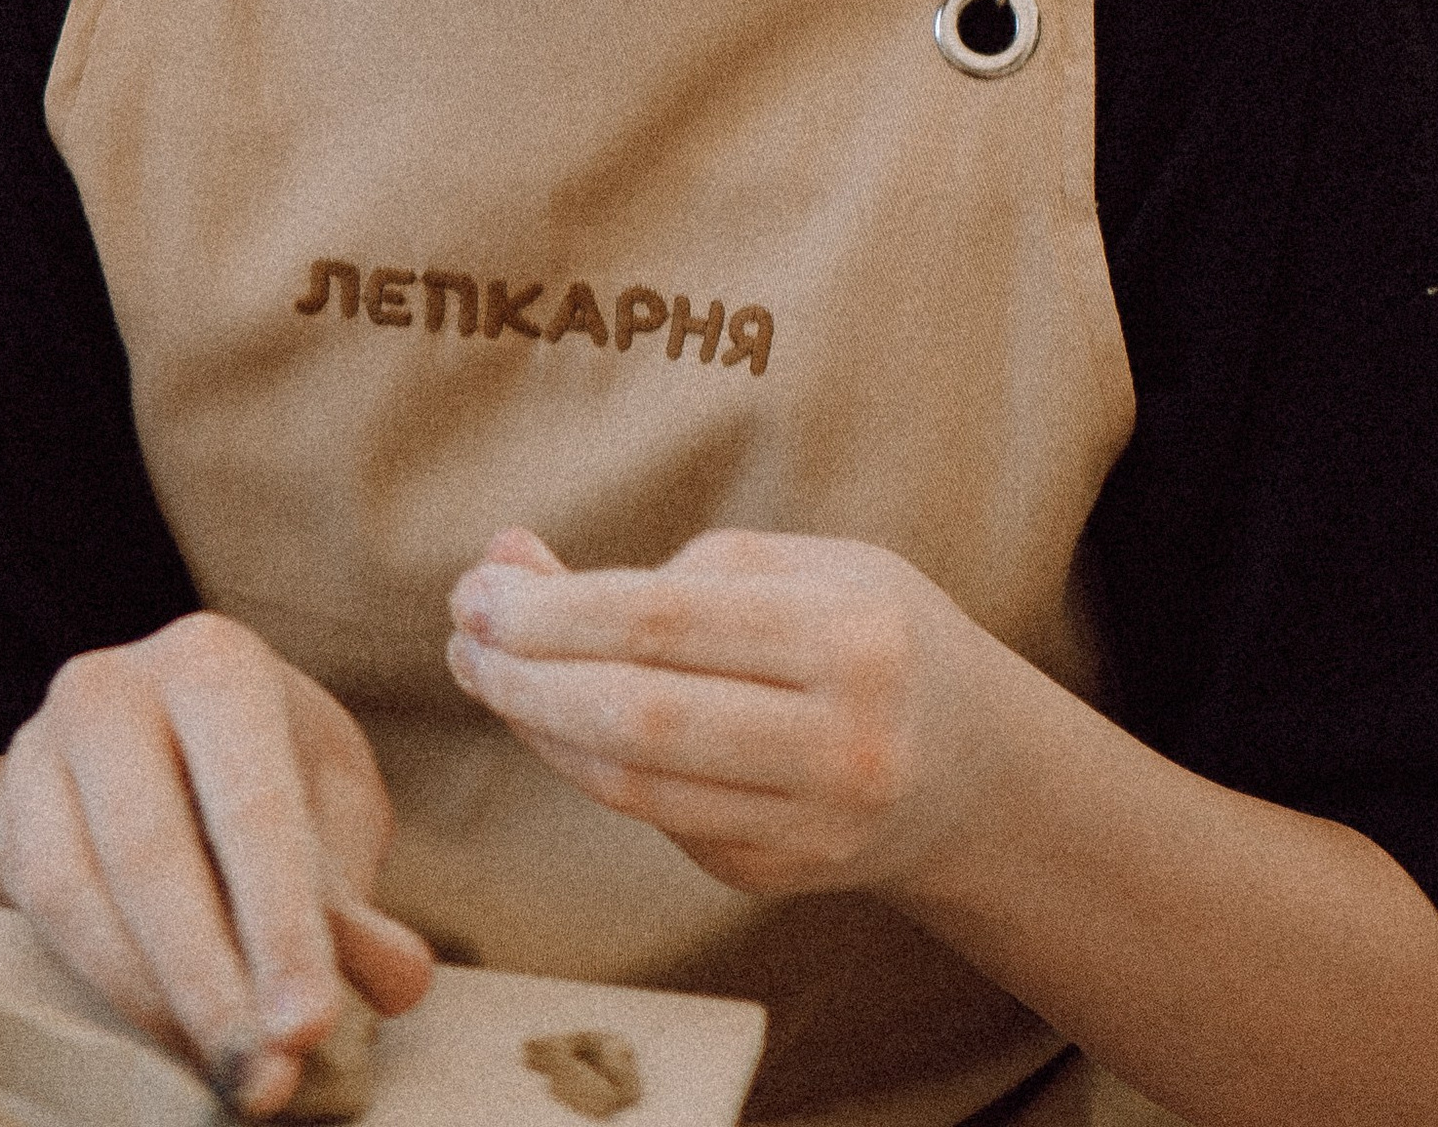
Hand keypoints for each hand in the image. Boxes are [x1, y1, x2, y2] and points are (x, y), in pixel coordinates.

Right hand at [0, 612, 434, 1111]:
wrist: (151, 741)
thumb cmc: (265, 770)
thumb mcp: (326, 803)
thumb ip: (352, 893)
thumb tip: (400, 980)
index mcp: (214, 663)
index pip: (250, 801)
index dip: (280, 920)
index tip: (307, 1024)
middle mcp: (115, 688)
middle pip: (153, 849)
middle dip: (212, 980)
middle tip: (267, 1078)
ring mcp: (43, 748)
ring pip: (82, 893)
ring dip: (158, 1003)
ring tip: (230, 1076)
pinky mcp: (10, 820)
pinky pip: (47, 919)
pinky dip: (114, 992)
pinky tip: (174, 1043)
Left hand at [444, 525, 996, 902]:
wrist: (975, 767)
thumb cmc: (873, 632)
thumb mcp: (804, 566)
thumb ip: (673, 566)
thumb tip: (512, 561)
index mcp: (850, 638)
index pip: (665, 624)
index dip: (553, 609)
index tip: (480, 586)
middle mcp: (838, 744)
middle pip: (638, 718)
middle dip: (527, 674)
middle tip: (462, 631)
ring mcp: (810, 828)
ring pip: (634, 787)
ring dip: (537, 727)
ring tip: (484, 668)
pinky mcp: (775, 877)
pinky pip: (654, 819)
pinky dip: (585, 766)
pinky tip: (549, 717)